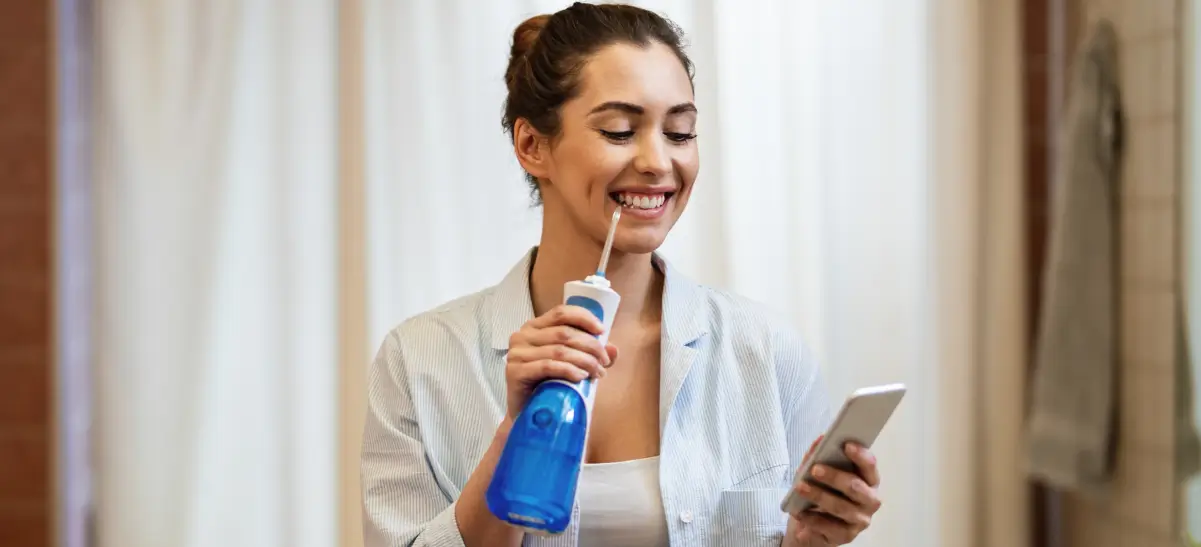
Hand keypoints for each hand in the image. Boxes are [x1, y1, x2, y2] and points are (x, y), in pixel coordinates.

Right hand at [504, 305, 618, 419]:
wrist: (527, 412)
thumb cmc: (548, 384)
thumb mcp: (572, 364)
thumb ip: (591, 354)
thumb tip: (613, 349)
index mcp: (535, 326)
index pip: (561, 312)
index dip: (584, 318)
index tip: (602, 331)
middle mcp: (522, 335)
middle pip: (564, 333)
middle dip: (591, 346)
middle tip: (604, 362)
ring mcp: (517, 353)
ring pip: (559, 350)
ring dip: (585, 360)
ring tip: (598, 373)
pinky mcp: (515, 371)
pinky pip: (548, 366)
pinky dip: (569, 370)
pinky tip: (581, 377)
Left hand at [787, 436, 881, 545]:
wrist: (812, 525)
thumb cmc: (822, 492)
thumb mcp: (817, 472)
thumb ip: (819, 456)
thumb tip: (820, 440)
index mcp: (868, 480)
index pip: (869, 466)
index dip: (860, 455)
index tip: (846, 445)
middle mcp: (869, 500)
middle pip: (856, 487)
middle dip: (835, 477)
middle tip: (815, 469)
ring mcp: (860, 519)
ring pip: (842, 507)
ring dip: (819, 496)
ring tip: (800, 488)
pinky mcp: (847, 535)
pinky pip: (830, 527)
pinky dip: (812, 519)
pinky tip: (799, 512)